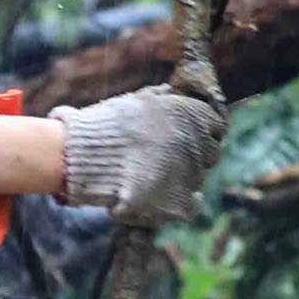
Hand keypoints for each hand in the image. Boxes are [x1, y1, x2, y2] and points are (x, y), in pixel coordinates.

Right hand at [50, 87, 227, 224]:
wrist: (83, 157)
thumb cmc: (107, 126)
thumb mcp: (140, 100)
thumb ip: (165, 99)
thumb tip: (177, 95)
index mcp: (192, 116)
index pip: (215, 125)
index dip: (201, 130)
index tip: (185, 135)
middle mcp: (197, 143)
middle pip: (210, 152)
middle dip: (193, 153)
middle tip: (165, 156)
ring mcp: (191, 174)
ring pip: (197, 176)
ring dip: (181, 175)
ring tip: (152, 173)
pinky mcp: (180, 202)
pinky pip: (193, 202)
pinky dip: (183, 200)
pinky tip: (163, 193)